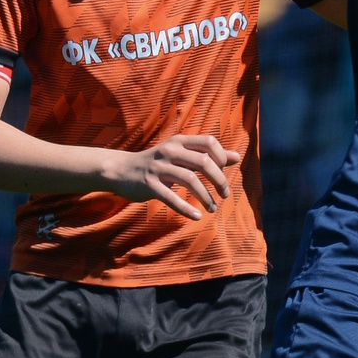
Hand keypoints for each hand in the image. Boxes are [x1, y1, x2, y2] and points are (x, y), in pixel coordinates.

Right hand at [108, 133, 239, 218]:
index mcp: (179, 141)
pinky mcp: (149, 185)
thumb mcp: (181, 155)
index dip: (222, 158)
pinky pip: (171, 198)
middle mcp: (170, 151)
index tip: (223, 173)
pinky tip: (197, 216)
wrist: (120, 170)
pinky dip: (186, 209)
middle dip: (219, 180)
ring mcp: (158, 167)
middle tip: (225, 195)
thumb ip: (208, 155)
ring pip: (190, 180)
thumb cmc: (157, 163)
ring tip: (213, 209)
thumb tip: (237, 157)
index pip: (209, 142)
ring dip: (206, 197)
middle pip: (204, 162)